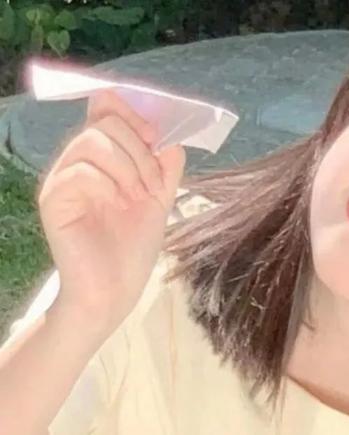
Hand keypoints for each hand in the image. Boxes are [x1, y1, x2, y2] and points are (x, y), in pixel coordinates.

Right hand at [38, 89, 184, 332]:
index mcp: (103, 157)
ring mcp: (63, 179)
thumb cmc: (134, 246)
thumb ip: (165, 165)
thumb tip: (172, 134)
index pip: (106, 109)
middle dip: (140, 149)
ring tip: (139, 196)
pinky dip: (109, 183)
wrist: (116, 289)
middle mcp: (79, 161)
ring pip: (93, 141)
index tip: (155, 135)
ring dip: (128, 166)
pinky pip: (80, 170)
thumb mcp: (160, 198)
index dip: (132, 111)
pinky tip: (120, 204)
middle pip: (106, 121)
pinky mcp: (54, 200)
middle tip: (153, 184)